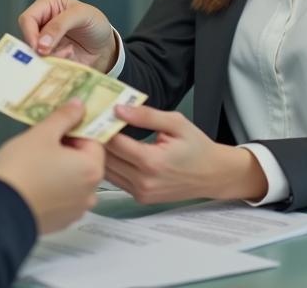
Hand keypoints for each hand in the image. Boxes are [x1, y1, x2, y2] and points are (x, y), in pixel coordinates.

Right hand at [0, 98, 105, 233]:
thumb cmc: (20, 171)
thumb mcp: (42, 134)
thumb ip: (64, 117)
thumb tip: (78, 106)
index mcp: (92, 170)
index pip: (93, 141)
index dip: (73, 131)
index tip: (55, 129)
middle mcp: (89, 193)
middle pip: (84, 161)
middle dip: (65, 150)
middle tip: (41, 145)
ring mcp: (75, 210)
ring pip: (72, 180)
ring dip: (59, 169)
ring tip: (34, 165)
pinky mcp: (60, 221)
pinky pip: (61, 197)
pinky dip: (51, 188)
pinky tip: (33, 183)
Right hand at [17, 0, 118, 72]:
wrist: (105, 45)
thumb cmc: (95, 23)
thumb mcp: (82, 15)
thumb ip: (60, 25)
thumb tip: (40, 44)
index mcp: (47, 4)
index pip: (27, 18)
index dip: (30, 33)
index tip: (38, 48)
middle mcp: (42, 22)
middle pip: (27, 37)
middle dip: (38, 48)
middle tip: (51, 54)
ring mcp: (45, 41)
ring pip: (34, 53)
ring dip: (49, 56)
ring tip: (69, 51)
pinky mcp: (50, 56)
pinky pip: (44, 63)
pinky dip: (56, 62)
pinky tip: (70, 54)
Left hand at [103, 105, 267, 204]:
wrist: (212, 175)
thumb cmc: (197, 148)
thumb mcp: (176, 123)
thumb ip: (146, 116)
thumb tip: (119, 109)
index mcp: (151, 161)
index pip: (114, 142)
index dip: (103, 126)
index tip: (98, 113)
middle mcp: (143, 181)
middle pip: (106, 158)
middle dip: (97, 139)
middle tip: (93, 122)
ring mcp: (141, 192)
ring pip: (107, 171)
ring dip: (101, 154)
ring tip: (100, 135)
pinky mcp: (140, 197)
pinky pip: (116, 180)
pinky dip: (111, 165)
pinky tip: (112, 151)